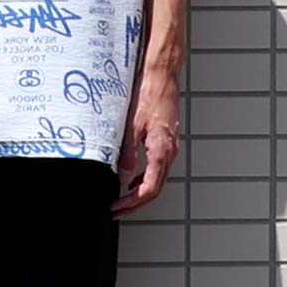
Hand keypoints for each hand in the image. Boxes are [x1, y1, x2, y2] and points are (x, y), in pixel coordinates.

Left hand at [110, 61, 181, 218]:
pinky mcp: (167, 142)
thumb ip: (127, 154)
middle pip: (154, 190)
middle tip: (116, 211)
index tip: (116, 207)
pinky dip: (144, 179)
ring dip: (139, 193)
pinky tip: (131, 178)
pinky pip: (157, 168)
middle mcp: (170, 152)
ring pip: (157, 180)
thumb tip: (121, 176)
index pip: (149, 189)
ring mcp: (170, 148)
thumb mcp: (132, 126)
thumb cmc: (149, 94)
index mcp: (162, 150)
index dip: (131, 203)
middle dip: (134, 204)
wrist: (162, 76)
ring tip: (121, 199)